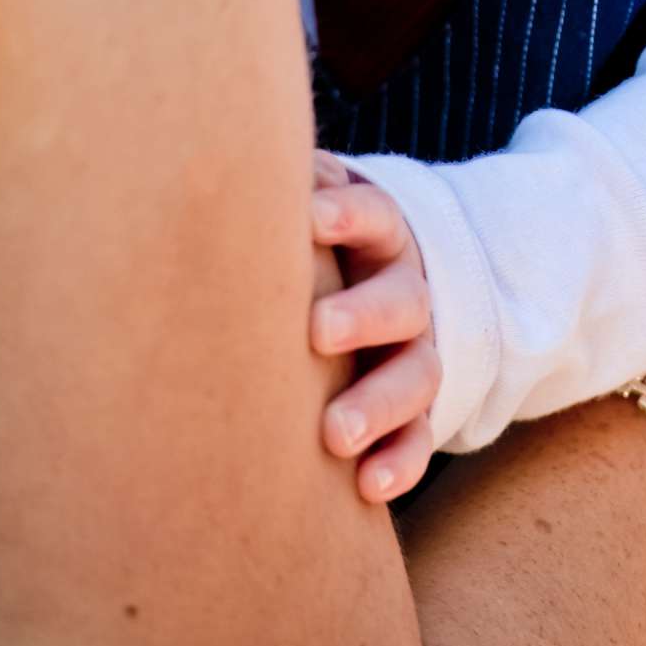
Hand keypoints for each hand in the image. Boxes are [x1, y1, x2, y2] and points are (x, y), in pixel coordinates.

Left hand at [310, 151, 440, 503]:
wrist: (359, 289)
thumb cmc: (306, 245)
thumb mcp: (307, 203)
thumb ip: (287, 186)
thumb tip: (226, 157)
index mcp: (378, 232)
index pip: (376, 214)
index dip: (348, 215)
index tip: (309, 220)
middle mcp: (405, 289)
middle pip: (403, 299)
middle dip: (363, 315)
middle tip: (316, 333)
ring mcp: (415, 352)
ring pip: (419, 375)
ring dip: (379, 404)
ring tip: (334, 436)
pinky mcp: (413, 412)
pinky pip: (419, 438)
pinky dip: (400, 462)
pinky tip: (367, 488)